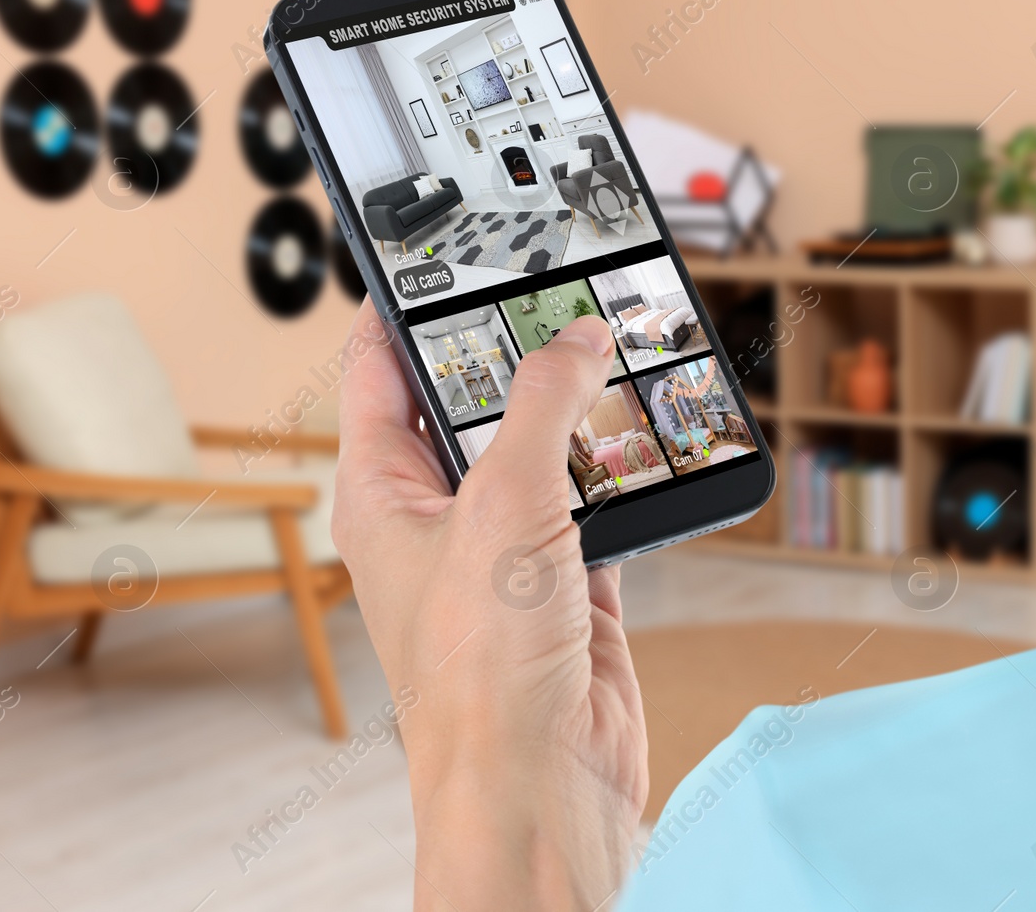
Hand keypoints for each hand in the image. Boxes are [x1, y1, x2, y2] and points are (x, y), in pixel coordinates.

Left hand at [331, 301, 647, 909]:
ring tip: (621, 349)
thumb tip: (577, 339)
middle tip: (567, 291)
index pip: (382, 367)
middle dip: (521, 350)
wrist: (543, 783)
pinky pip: (601, 502)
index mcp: (383, 489)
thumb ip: (543, 407)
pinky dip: (628, 472)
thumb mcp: (505, 505)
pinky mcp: (568, 583)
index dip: (409, 305)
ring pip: (546, 449)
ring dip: (585, 411)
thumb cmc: (481, 670)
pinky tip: (653, 440)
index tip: (449, 252)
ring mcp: (506, 549)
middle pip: (477, 401)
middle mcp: (439, 513)